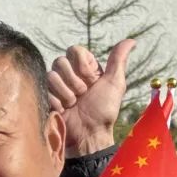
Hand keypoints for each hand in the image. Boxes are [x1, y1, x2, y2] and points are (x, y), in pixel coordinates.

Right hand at [47, 39, 134, 155]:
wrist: (89, 135)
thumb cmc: (104, 112)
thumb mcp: (115, 84)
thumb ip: (118, 60)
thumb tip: (132, 41)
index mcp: (85, 68)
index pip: (74, 50)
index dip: (81, 65)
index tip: (91, 81)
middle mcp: (69, 75)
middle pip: (60, 61)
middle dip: (74, 82)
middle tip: (82, 95)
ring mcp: (56, 87)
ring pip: (51, 75)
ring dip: (65, 93)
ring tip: (73, 105)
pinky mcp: (45, 98)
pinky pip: (44, 90)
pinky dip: (57, 102)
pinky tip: (64, 110)